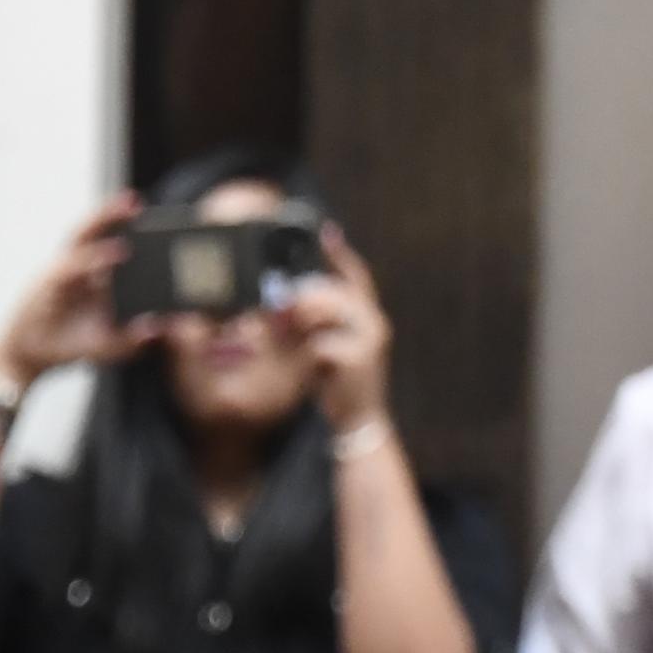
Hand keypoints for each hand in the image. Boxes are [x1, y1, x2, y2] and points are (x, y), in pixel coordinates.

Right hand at [0, 195, 156, 385]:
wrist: (28, 357)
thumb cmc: (68, 344)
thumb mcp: (106, 345)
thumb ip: (131, 339)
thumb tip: (159, 330)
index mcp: (91, 278)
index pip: (108, 243)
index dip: (124, 227)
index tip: (147, 212)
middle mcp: (76, 269)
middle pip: (93, 232)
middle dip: (112, 213)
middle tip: (135, 199)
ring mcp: (61, 273)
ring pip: (80, 239)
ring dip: (101, 221)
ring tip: (126, 209)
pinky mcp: (48, 285)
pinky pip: (72, 266)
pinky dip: (93, 258)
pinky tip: (115, 252)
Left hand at [284, 221, 396, 433]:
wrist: (359, 421)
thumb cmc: (340, 381)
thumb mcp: (324, 343)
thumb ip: (311, 321)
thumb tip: (283, 301)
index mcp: (369, 316)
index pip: (356, 275)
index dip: (339, 253)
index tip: (325, 231)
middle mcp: (374, 323)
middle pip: (331, 291)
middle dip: (301, 298)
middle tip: (278, 311)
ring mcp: (369, 341)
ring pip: (323, 312)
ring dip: (298, 322)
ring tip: (285, 335)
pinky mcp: (357, 360)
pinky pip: (320, 343)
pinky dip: (305, 351)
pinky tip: (305, 360)